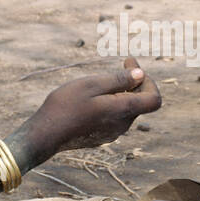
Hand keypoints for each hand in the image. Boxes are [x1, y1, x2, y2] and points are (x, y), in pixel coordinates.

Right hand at [25, 57, 160, 158]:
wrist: (45, 134)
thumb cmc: (65, 106)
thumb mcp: (91, 85)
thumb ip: (118, 80)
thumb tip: (140, 75)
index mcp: (123, 111)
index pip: (154, 99)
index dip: (149, 80)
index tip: (131, 66)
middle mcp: (122, 125)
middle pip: (140, 102)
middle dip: (136, 82)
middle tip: (124, 64)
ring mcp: (112, 133)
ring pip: (127, 109)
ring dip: (123, 92)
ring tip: (105, 80)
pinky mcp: (102, 136)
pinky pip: (115, 117)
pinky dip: (113, 103)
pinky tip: (94, 97)